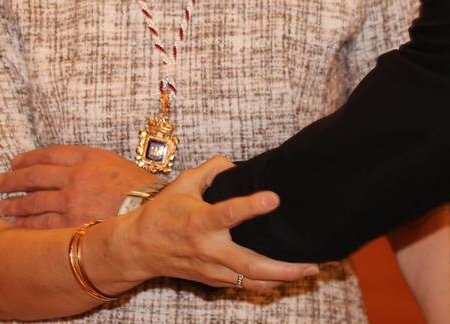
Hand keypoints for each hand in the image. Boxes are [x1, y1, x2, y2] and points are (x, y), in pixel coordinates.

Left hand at [0, 145, 156, 227]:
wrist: (154, 212)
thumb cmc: (140, 190)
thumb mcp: (116, 164)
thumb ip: (91, 164)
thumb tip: (69, 168)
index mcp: (88, 157)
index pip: (49, 153)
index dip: (28, 158)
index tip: (15, 162)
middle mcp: (75, 176)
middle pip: (35, 175)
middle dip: (13, 179)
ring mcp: (72, 200)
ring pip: (33, 201)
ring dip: (15, 203)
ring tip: (2, 206)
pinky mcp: (72, 224)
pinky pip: (40, 224)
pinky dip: (25, 223)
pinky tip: (16, 225)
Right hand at [105, 156, 319, 291]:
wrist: (138, 249)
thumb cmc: (161, 214)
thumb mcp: (182, 183)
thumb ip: (211, 170)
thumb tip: (236, 165)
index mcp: (199, 222)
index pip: (228, 214)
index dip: (251, 206)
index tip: (274, 198)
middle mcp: (208, 250)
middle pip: (250, 265)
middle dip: (283, 268)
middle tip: (311, 263)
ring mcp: (212, 269)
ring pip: (251, 282)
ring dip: (283, 279)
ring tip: (309, 270)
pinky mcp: (214, 280)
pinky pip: (244, 285)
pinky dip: (267, 282)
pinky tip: (287, 275)